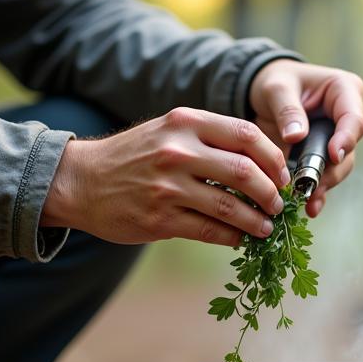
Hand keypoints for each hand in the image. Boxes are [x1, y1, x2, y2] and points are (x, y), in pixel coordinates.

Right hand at [42, 107, 289, 246]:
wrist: (80, 181)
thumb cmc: (132, 157)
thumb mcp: (168, 131)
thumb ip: (208, 139)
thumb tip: (260, 163)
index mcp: (185, 122)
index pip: (247, 135)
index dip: (274, 158)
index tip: (282, 175)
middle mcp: (178, 151)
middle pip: (245, 172)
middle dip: (271, 193)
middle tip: (278, 205)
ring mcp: (168, 187)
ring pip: (231, 207)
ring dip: (257, 220)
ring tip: (266, 227)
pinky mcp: (160, 219)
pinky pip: (210, 231)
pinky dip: (233, 237)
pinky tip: (240, 238)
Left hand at [248, 59, 362, 216]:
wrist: (265, 95)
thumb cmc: (275, 83)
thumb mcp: (276, 88)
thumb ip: (287, 110)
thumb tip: (296, 136)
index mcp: (344, 91)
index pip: (354, 119)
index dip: (346, 139)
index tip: (332, 155)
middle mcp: (346, 118)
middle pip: (349, 150)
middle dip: (332, 170)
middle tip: (313, 185)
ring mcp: (337, 141)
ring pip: (339, 169)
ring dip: (324, 186)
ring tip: (307, 200)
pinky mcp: (324, 159)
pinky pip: (325, 179)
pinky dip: (317, 194)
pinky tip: (310, 209)